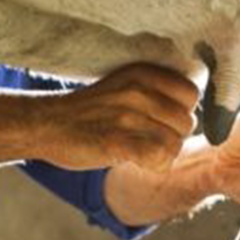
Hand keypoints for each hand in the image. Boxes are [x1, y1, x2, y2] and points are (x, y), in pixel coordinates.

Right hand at [36, 64, 199, 171]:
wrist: (46, 124)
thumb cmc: (88, 111)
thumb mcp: (123, 86)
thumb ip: (155, 92)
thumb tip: (192, 115)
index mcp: (142, 73)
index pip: (191, 95)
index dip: (181, 113)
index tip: (161, 123)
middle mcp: (138, 90)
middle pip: (186, 122)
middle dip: (173, 137)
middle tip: (148, 142)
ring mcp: (127, 115)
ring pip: (175, 143)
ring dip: (163, 155)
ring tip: (141, 153)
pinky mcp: (117, 141)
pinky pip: (159, 157)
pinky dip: (154, 166)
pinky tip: (139, 162)